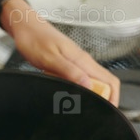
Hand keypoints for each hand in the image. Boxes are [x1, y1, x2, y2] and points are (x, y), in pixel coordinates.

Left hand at [2, 0, 119, 104]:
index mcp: (83, 60)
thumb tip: (88, 85)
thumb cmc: (35, 39)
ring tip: (75, 106)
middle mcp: (83, 62)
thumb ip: (69, 71)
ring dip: (86, 96)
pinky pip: (77, 81)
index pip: (110, 81)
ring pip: (90, 84)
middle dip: (100, 100)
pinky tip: (64, 95)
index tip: (108, 112)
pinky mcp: (67, 65)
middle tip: (86, 111)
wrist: (25, 26)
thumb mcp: (50, 58)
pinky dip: (74, 90)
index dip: (113, 98)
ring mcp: (75, 64)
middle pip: (103, 85)